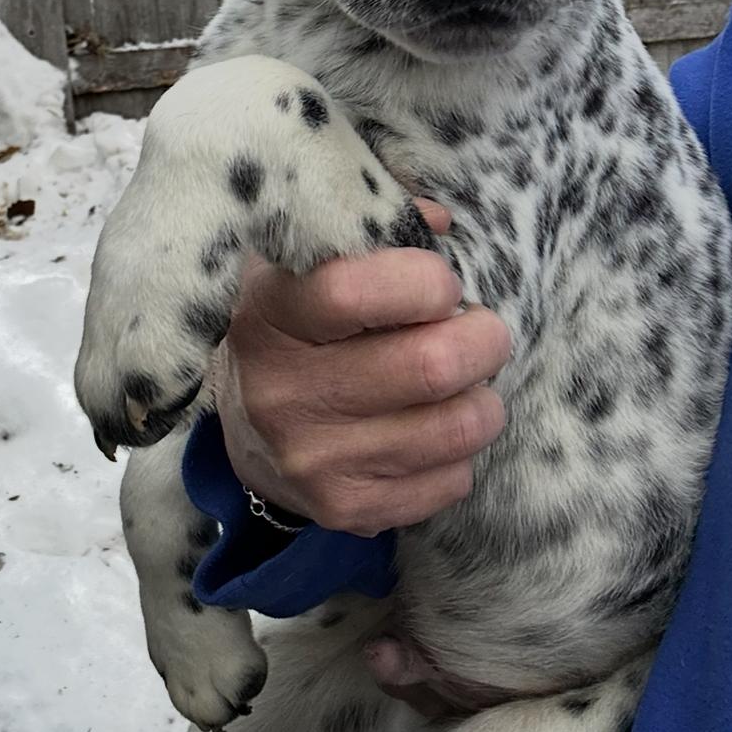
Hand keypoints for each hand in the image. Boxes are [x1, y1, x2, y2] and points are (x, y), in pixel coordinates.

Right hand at [216, 200, 510, 536]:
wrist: (247, 428)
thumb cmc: (301, 326)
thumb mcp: (311, 264)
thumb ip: (371, 228)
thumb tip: (438, 221)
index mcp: (270, 316)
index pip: (355, 292)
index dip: (425, 281)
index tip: (440, 284)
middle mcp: (282, 394)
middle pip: (431, 367)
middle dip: (483, 340)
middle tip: (481, 331)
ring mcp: (312, 460)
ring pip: (457, 428)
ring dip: (483, 399)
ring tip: (465, 382)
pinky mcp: (344, 510)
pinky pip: (452, 480)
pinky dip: (461, 451)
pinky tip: (433, 428)